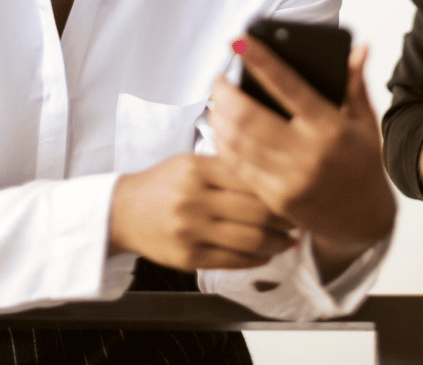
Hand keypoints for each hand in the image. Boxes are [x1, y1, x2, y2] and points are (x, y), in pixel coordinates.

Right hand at [109, 153, 296, 269]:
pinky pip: (231, 261)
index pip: (251, 177)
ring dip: (276, 242)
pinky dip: (255, 260)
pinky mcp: (186, 258)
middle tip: (301, 217)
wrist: (122, 211)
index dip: (279, 186)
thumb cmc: (164, 182)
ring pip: (248, 239)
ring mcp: (190, 230)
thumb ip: (228, 164)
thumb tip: (272, 172)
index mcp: (199, 169)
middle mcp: (194, 199)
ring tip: (289, 240)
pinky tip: (266, 255)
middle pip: (255, 210)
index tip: (297, 189)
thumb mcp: (192, 161)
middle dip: (285, 217)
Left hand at [210, 39, 395, 276]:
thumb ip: (355, 82)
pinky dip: (223, 144)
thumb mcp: (365, 120)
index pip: (288, 85)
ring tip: (217, 101)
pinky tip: (221, 130)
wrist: (365, 219)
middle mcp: (307, 153)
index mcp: (329, 127)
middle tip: (219, 78)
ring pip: (236, 141)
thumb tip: (360, 47)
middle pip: (249, 116)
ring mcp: (288, 180)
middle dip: (225, 92)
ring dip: (219, 116)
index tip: (239, 41)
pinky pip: (237, 167)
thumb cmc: (363, 162)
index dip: (260, 60)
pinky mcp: (274, 199)